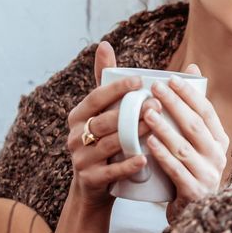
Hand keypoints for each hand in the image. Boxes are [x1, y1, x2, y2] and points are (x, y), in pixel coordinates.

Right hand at [65, 41, 161, 210]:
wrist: (93, 189)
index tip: (140, 80)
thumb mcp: (101, 112)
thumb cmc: (104, 141)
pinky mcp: (90, 180)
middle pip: (103, 121)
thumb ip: (105, 81)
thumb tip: (104, 43)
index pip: (96, 97)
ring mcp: (81, 159)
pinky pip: (110, 172)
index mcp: (78, 116)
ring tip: (156, 126)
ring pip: (108, 144)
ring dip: (133, 135)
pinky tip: (144, 158)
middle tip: (157, 103)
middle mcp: (75, 136)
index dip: (116, 88)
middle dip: (129, 112)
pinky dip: (127, 165)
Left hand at [143, 64, 229, 223]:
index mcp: (219, 141)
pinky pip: (177, 171)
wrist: (191, 216)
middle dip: (175, 105)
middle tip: (155, 89)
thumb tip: (192, 67)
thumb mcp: (193, 142)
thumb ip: (190, 109)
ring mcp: (208, 176)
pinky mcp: (195, 193)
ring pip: (185, 147)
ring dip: (165, 129)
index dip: (189, 95)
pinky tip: (149, 143)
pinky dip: (163, 156)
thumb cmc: (188, 170)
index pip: (206, 112)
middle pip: (195, 126)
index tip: (171, 79)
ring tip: (147, 113)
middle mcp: (218, 157)